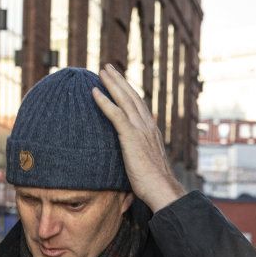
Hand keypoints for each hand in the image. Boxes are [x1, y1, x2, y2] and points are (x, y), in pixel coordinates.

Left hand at [92, 64, 187, 212]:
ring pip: (124, 100)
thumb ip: (139, 156)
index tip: (120, 82)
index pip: (139, 106)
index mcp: (151, 131)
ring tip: (102, 71)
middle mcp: (147, 126)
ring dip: (112, 83)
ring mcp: (140, 129)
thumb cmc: (153, 184)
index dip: (129, 93)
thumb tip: (132, 161)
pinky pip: (115, 114)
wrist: (162, 189)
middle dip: (120, 81)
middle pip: (132, 96)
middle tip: (108, 68)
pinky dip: (104, 101)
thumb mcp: (146, 165)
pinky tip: (93, 92)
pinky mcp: (131, 136)